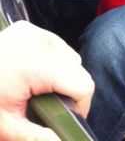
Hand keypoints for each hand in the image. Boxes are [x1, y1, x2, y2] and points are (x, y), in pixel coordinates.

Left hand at [0, 20, 94, 140]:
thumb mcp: (5, 127)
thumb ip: (37, 137)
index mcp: (36, 64)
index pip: (82, 84)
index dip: (79, 107)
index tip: (63, 120)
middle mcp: (38, 41)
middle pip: (76, 69)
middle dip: (67, 91)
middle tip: (43, 109)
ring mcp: (32, 31)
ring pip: (67, 55)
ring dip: (60, 75)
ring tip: (35, 91)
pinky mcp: (25, 27)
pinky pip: (53, 45)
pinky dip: (49, 60)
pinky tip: (30, 74)